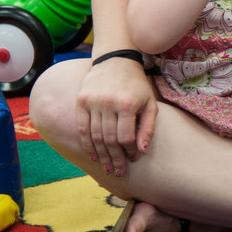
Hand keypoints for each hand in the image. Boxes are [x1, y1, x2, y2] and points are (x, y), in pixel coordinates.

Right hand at [76, 58, 156, 177]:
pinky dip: (87, 144)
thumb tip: (140, 152)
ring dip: (101, 155)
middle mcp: (109, 103)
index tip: (132, 160)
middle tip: (117, 172)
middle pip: (110, 139)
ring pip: (95, 136)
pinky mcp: (81, 100)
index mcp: (128, 103)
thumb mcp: (150, 102)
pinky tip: (93, 155)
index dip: (129, 151)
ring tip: (107, 168)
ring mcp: (93, 102)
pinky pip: (82, 128)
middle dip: (115, 159)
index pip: (126, 137)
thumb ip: (148, 127)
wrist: (116, 59)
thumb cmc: (136, 84)